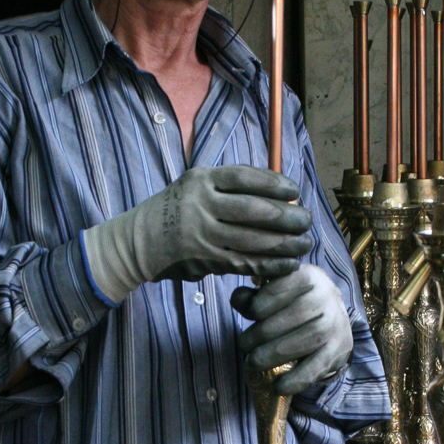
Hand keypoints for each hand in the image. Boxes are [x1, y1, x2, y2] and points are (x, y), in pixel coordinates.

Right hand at [82, 166, 311, 300]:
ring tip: (304, 243)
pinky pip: (244, 262)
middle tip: (306, 220)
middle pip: (253, 210)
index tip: (294, 191)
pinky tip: (287, 263)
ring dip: (284, 244)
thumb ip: (228, 188)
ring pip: (252, 239)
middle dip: (286, 217)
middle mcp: (200, 204)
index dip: (274, 184)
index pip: (244, 178)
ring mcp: (201, 234)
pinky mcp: (204, 260)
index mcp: (200, 180)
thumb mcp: (194, 187)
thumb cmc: (176, 211)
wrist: (137, 243)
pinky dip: (269, 265)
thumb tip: (278, 195)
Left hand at [231, 265, 353, 395]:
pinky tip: (279, 386)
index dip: (262, 302)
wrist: (332, 317)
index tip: (250, 314)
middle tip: (244, 345)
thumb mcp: (274, 293)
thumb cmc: (293, 303)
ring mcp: (337, 324)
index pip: (283, 287)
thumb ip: (252, 297)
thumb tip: (239, 299)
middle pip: (295, 315)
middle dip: (263, 333)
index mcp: (308, 276)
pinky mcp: (340, 348)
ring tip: (253, 363)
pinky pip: (319, 365)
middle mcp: (327, 297)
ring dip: (275, 354)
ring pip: (307, 339)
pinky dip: (298, 379)